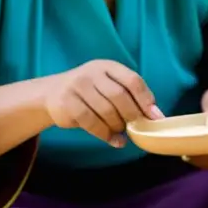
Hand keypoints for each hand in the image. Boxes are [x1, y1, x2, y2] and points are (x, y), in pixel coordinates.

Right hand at [44, 60, 161, 146]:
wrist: (51, 93)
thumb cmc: (89, 92)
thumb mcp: (107, 85)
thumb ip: (129, 96)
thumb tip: (156, 116)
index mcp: (107, 66)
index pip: (132, 80)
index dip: (146, 99)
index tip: (155, 117)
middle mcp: (92, 73)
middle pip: (119, 96)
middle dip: (132, 115)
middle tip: (137, 127)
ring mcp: (77, 87)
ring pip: (106, 111)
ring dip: (118, 126)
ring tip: (122, 132)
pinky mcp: (67, 104)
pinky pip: (92, 123)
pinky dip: (106, 135)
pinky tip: (114, 140)